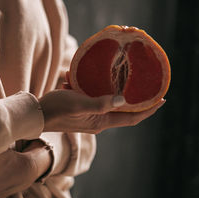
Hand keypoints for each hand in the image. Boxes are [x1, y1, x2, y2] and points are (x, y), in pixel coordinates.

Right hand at [39, 89, 164, 133]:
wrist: (35, 114)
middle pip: (124, 112)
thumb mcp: (78, 103)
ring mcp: (90, 115)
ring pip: (109, 103)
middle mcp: (98, 120)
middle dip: (137, 100)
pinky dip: (95, 88)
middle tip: (147, 86)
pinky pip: (94, 97)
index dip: (149, 110)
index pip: (132, 118)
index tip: (163, 99)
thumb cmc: (56, 109)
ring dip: (115, 92)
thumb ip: (100, 102)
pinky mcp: (81, 108)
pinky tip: (87, 76)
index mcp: (101, 121)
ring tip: (121, 77)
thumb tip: (123, 99)